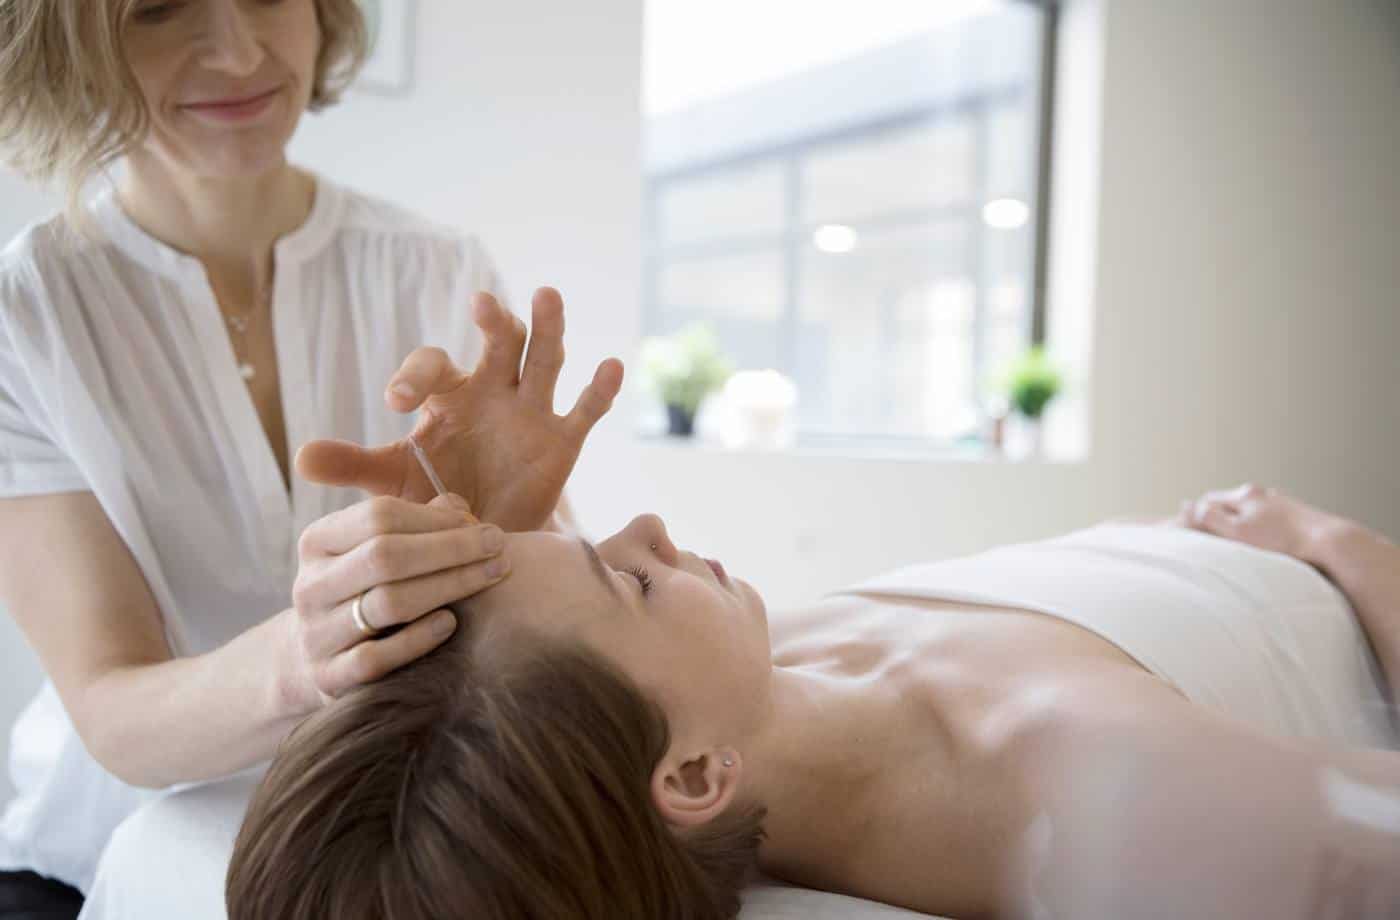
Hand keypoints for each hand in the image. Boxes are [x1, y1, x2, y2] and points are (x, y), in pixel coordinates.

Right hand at [279, 493, 507, 713]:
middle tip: (500, 549)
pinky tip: (451, 623)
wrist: (320, 660)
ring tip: (490, 577)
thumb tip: (458, 507)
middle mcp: (310, 586)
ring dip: (448, 587)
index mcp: (318, 542)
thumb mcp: (380, 549)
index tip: (483, 526)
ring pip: (387, 603)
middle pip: (385, 555)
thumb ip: (416, 522)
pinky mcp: (329, 677)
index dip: (436, 519)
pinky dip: (419, 639)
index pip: (378, 516)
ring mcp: (315, 634)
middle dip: (451, 549)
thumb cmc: (369, 591)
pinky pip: (377, 657)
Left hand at [296, 287, 622, 532]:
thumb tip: (301, 456)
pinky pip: (585, 410)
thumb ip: (353, 465)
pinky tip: (611, 365)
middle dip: (494, 322)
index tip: (396, 402)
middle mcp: (493, 391)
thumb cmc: (433, 501)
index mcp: (448, 394)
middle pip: (499, 343)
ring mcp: (532, 412)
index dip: (414, 376)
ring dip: (547, 328)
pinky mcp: (562, 442)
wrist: (480, 544)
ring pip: (544, 360)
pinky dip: (600, 389)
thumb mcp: (389, 483)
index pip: (432, 367)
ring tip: (547, 294)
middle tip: (481, 303)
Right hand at [1178, 483, 1346, 565]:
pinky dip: (1261, 527)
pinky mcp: (1297, 515)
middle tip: (1208, 537)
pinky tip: (1265, 540)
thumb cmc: (1283, 541)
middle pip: (1230, 503)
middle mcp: (1262, 493)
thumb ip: (1209, 518)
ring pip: (1251, 510)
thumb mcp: (1237, 532)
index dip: (1194, 515)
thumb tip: (1186, 505)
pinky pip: (1269, 519)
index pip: (1208, 501)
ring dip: (1240, 522)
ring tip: (1236, 541)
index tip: (1185, 531)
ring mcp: (1281, 503)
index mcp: (1245, 494)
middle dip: (1217, 517)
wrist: (1330, 543)